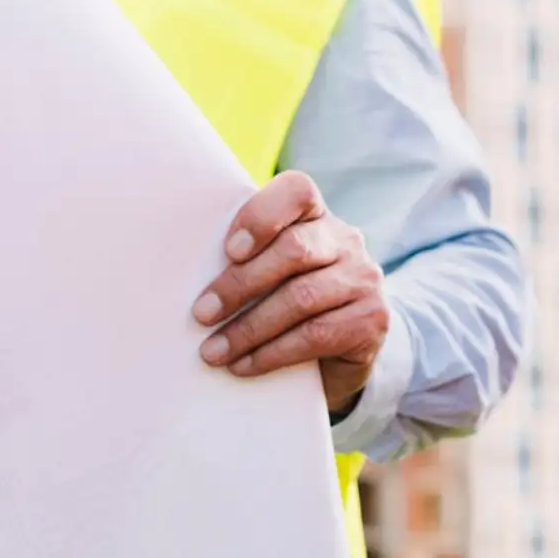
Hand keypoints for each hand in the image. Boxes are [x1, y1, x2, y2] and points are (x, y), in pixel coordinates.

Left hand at [192, 171, 388, 413]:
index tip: (229, 251)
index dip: (262, 216)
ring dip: (249, 328)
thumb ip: (247, 260)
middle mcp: (347, 241)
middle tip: (202, 314)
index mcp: (317, 216)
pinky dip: (272, 353)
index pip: (297, 192)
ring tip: (213, 351)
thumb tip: (186, 276)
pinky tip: (244, 365)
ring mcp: (364, 279)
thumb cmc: (289, 306)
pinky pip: (315, 334)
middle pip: (293, 251)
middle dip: (240, 284)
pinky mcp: (373, 320)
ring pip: (301, 298)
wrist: (343, 353)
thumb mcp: (272, 274)